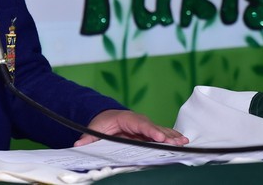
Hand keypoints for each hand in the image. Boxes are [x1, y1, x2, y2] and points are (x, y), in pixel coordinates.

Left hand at [74, 109, 188, 146]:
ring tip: (184, 142)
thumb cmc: (103, 124)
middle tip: (177, 143)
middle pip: (153, 128)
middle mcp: (139, 122)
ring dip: (172, 136)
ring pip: (160, 131)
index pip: (139, 124)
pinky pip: (162, 135)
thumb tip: (78, 144)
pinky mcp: (149, 134)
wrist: (107, 118)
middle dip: (165, 135)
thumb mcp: (94, 130)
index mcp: (126, 119)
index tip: (158, 137)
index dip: (149, 130)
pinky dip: (172, 138)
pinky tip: (182, 142)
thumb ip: (88, 138)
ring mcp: (145, 127)